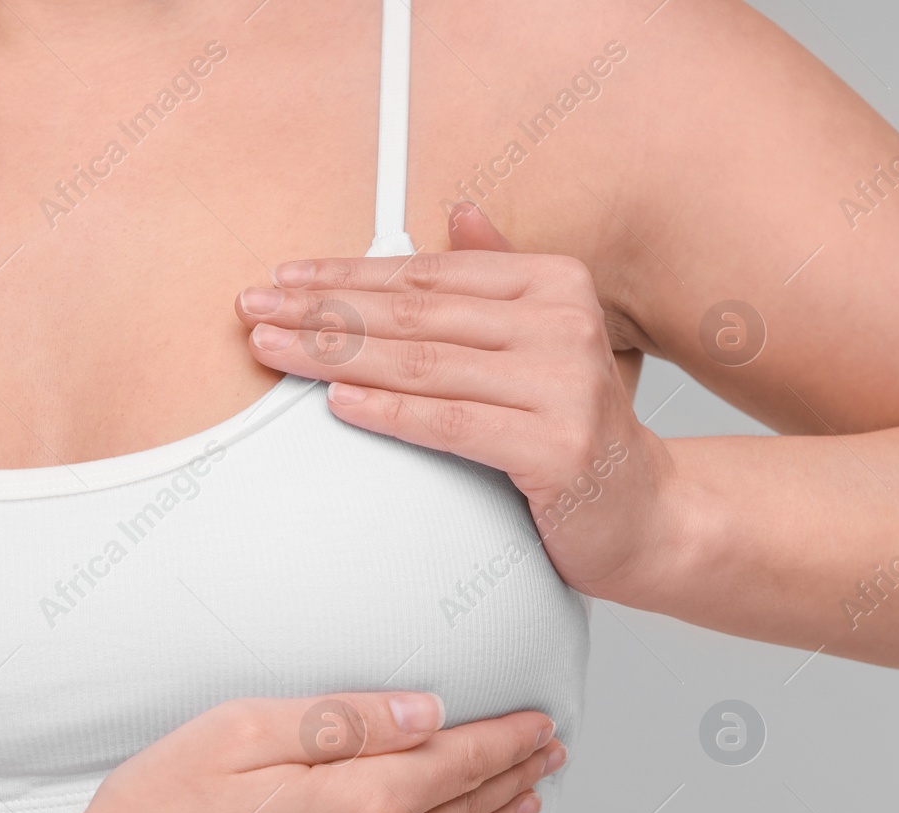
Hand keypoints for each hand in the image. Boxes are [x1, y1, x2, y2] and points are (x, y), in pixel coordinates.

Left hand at [234, 203, 680, 601]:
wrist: (643, 513)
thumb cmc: (577, 428)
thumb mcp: (547, 340)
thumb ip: (501, 279)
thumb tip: (458, 212)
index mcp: (557, 284)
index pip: (431, 272)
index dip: (348, 273)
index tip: (284, 279)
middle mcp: (566, 325)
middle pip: (419, 312)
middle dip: (325, 310)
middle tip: (255, 311)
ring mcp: (564, 386)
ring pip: (425, 364)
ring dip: (337, 356)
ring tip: (275, 351)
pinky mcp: (557, 448)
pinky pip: (452, 423)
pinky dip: (389, 411)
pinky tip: (338, 400)